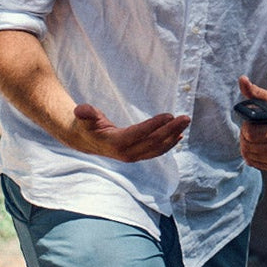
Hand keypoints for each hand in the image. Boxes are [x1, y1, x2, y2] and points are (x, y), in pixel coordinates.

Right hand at [68, 104, 189, 162]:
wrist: (86, 141)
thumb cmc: (87, 125)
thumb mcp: (84, 118)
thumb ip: (85, 114)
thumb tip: (80, 110)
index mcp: (115, 143)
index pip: (139, 134)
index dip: (154, 125)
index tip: (169, 115)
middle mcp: (127, 153)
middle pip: (153, 142)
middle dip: (171, 130)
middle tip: (185, 117)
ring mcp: (134, 156)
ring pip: (158, 148)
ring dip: (173, 135)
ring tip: (185, 123)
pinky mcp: (138, 155)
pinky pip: (156, 151)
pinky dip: (168, 144)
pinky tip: (178, 136)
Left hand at [235, 75, 266, 171]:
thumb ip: (255, 91)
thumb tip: (242, 79)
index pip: (250, 134)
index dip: (246, 127)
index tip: (249, 123)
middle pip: (247, 146)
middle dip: (244, 136)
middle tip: (249, 129)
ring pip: (249, 157)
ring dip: (246, 146)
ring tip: (251, 137)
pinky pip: (255, 164)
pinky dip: (251, 156)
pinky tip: (256, 146)